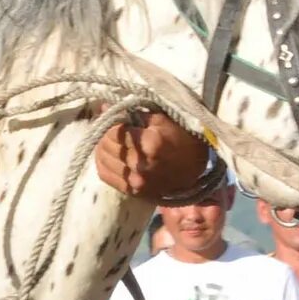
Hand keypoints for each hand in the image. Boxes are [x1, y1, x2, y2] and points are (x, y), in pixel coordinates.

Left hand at [96, 113, 215, 200]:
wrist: (196, 171)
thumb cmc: (182, 139)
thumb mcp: (162, 119)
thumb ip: (131, 113)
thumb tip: (102, 107)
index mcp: (151, 143)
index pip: (114, 131)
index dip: (111, 122)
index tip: (115, 118)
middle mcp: (141, 165)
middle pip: (106, 145)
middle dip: (107, 134)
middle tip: (113, 128)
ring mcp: (137, 182)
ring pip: (102, 159)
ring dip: (103, 147)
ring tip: (112, 141)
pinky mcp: (134, 192)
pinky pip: (105, 175)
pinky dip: (104, 162)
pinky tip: (111, 155)